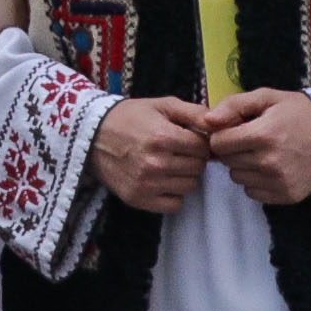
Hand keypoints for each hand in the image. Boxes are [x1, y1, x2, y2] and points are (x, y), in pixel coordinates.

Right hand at [93, 97, 214, 213]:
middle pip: (198, 168)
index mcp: (163, 137)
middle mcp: (156, 163)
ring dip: (184, 176)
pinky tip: (162, 180)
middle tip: (178, 151)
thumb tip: (219, 124)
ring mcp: (147, 184)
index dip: (199, 142)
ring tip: (169, 164)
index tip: (188, 139)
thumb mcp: (161, 105)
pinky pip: (175, 205)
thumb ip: (193, 112)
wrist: (90, 135)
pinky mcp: (138, 199)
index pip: (203, 148)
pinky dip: (173, 194)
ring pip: (190, 186)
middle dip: (193, 158)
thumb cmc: (130, 117)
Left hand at [202, 89, 310, 205]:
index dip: (223, 135)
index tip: (236, 130)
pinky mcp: (287, 196)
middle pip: (227, 162)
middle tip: (253, 140)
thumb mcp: (267, 97)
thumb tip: (206, 121)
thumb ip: (233, 105)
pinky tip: (272, 168)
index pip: (218, 144)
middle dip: (233, 150)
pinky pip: (253, 192)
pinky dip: (257, 181)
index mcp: (261, 135)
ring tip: (264, 153)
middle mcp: (268, 162)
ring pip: (238, 178)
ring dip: (244, 166)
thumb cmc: (300, 112)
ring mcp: (279, 182)